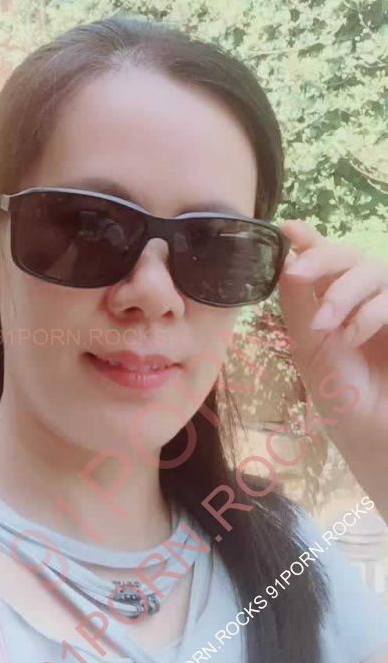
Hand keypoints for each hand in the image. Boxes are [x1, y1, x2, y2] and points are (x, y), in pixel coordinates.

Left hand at [277, 219, 387, 470]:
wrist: (375, 434)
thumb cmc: (342, 393)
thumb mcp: (309, 343)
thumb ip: (299, 300)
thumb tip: (287, 256)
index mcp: (335, 297)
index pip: (325, 256)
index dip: (309, 237)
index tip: (287, 228)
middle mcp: (365, 295)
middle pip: (350, 253)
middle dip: (321, 258)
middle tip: (296, 273)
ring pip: (373, 268)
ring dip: (341, 293)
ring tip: (324, 327)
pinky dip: (367, 313)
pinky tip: (350, 337)